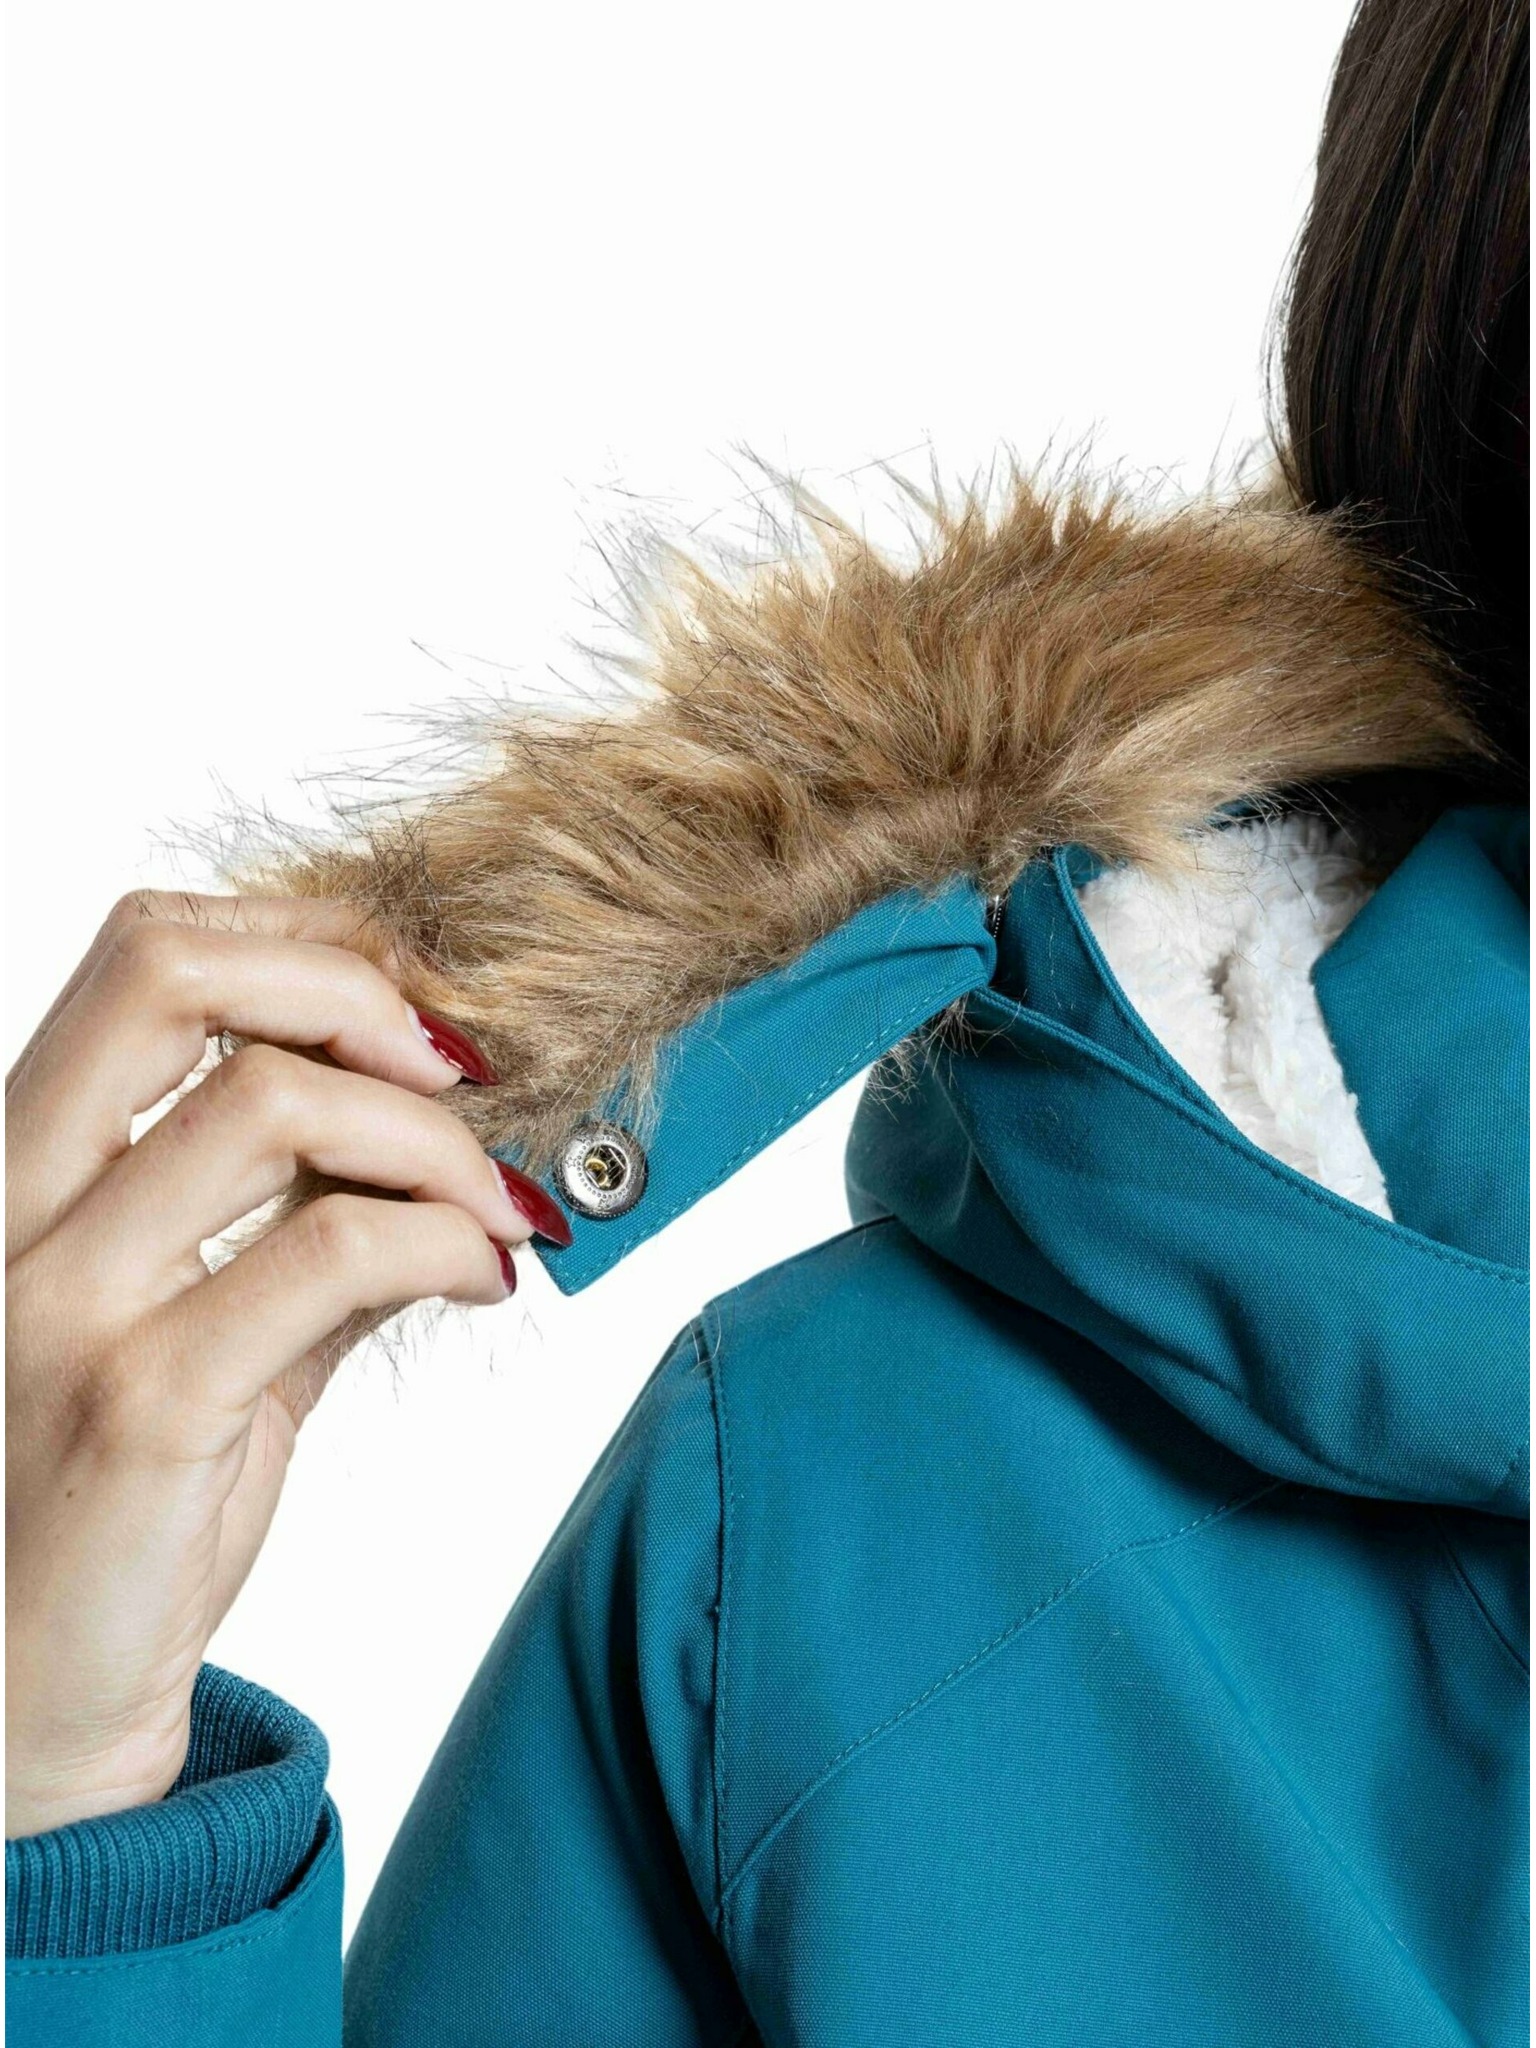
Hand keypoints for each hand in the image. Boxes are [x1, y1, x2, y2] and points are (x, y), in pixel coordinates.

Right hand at [5, 892, 565, 1838]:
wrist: (29, 1702)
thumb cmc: (113, 1505)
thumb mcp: (205, 1327)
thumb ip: (296, 1220)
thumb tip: (443, 1126)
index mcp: (25, 1173)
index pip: (146, 954)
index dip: (308, 944)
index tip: (421, 1004)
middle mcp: (17, 1215)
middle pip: (173, 972)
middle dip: (358, 987)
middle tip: (465, 1066)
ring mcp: (65, 1306)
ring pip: (276, 1102)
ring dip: (435, 1136)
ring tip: (499, 1205)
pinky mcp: (142, 1408)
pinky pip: (331, 1252)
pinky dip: (446, 1238)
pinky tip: (489, 1275)